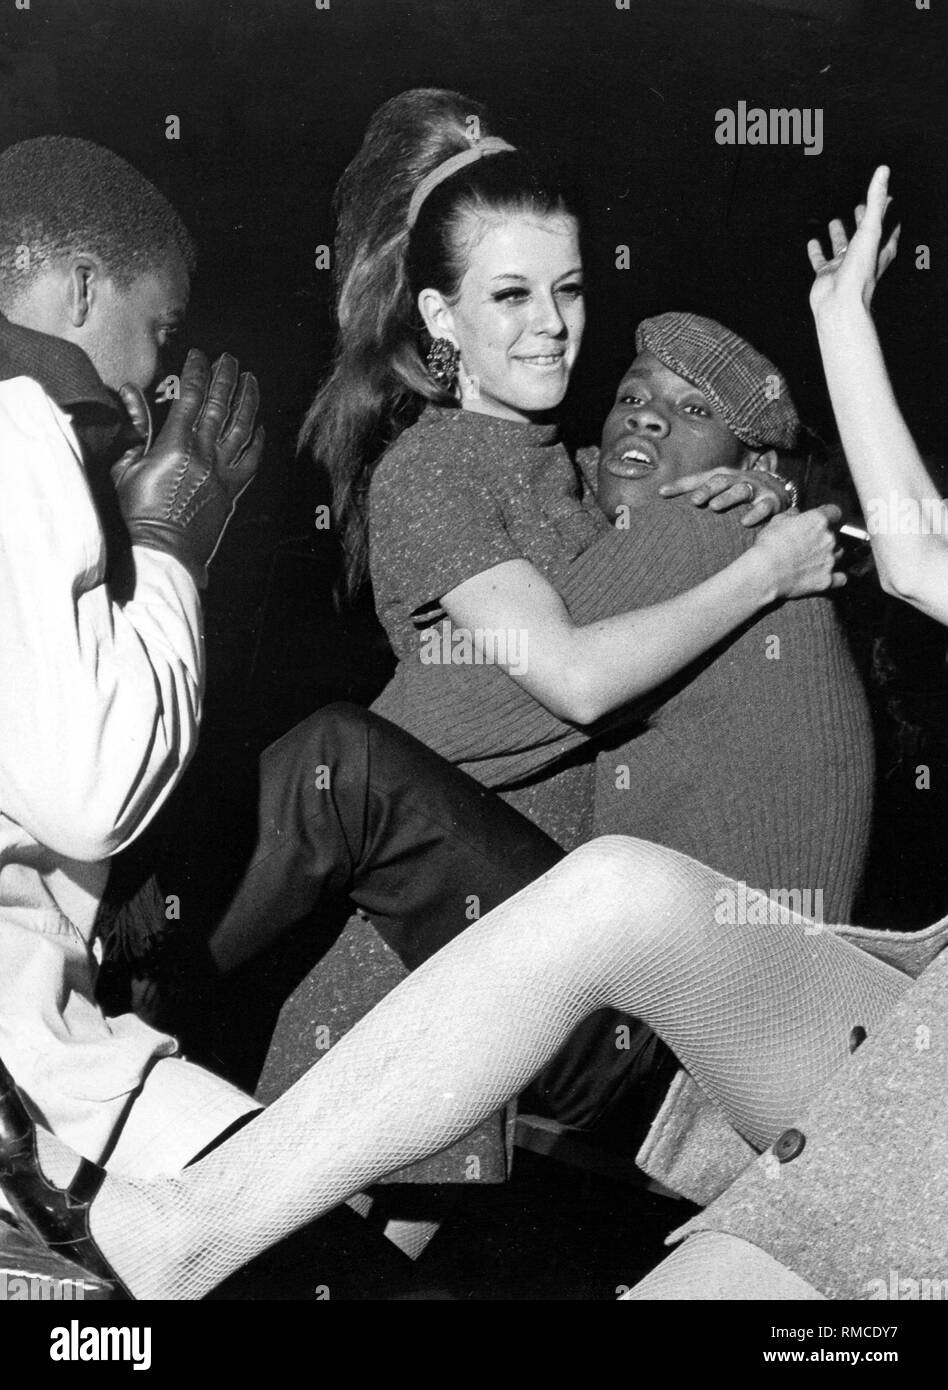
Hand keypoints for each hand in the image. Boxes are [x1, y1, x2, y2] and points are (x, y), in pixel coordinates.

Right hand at [113, 350, 263, 587]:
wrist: (163, 552)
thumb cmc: (137, 514)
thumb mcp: (125, 468)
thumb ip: (134, 429)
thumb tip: (129, 394)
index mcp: (175, 446)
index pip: (189, 397)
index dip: (195, 372)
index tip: (198, 355)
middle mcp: (204, 454)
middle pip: (220, 405)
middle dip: (226, 377)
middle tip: (230, 358)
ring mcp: (222, 473)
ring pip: (242, 428)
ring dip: (248, 401)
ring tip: (251, 380)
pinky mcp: (232, 491)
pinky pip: (251, 460)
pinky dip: (258, 441)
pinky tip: (260, 426)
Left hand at [659, 467, 787, 526]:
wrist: (779, 490)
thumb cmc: (741, 490)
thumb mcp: (720, 490)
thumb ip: (695, 494)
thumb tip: (662, 499)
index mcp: (723, 476)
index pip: (699, 479)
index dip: (681, 485)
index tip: (661, 493)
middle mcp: (738, 479)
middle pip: (720, 480)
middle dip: (707, 489)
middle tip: (693, 501)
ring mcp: (756, 488)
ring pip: (742, 490)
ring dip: (728, 497)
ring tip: (714, 507)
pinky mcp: (772, 501)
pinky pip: (764, 507)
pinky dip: (755, 513)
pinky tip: (745, 522)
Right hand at [753, 505, 845, 599]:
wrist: (766, 571)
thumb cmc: (769, 545)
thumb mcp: (776, 521)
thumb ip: (790, 515)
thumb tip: (795, 513)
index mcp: (818, 521)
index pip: (834, 512)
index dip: (828, 515)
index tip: (822, 518)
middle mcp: (829, 539)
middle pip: (834, 535)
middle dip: (823, 538)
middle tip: (806, 543)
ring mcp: (830, 560)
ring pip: (838, 554)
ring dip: (829, 555)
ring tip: (812, 559)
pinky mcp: (826, 579)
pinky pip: (840, 578)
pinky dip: (837, 577)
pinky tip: (828, 575)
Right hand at [808, 165, 900, 318]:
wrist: (839, 303)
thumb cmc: (859, 271)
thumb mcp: (870, 230)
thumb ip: (875, 200)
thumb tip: (883, 170)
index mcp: (879, 248)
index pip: (888, 225)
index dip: (887, 212)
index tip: (887, 198)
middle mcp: (863, 257)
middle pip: (865, 234)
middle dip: (863, 220)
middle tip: (860, 205)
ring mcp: (844, 266)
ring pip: (842, 246)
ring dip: (839, 235)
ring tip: (834, 220)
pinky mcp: (826, 275)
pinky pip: (820, 260)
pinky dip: (816, 251)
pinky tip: (811, 241)